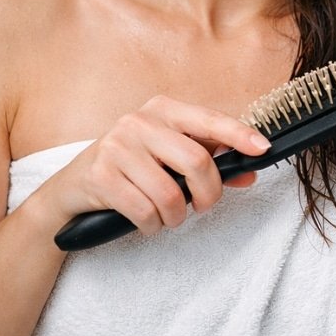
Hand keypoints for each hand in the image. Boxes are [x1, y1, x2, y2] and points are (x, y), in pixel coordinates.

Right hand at [35, 95, 271, 235]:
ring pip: (171, 193)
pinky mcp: (100, 176)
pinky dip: (153, 225)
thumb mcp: (169, 158)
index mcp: (162, 110)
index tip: (263, 149)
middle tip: (204, 206)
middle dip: (209, 194)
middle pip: (197, 161)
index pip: (210, 120)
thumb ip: (211, 163)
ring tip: (170, 216)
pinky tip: (148, 221)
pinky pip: (145, 211)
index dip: (239, 135)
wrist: (71, 188)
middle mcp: (139, 122)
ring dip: (177, 216)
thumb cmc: (132, 169)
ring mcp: (116, 147)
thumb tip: (250, 173)